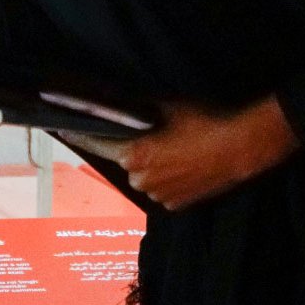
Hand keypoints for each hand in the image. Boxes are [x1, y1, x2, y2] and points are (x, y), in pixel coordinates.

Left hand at [59, 95, 298, 211]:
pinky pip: (162, 189)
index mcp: (132, 156)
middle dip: (134, 149)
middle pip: (125, 160)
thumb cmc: (203, 123)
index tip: (63, 129)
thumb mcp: (167, 106)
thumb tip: (119, 99)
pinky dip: (168, 178)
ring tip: (177, 150)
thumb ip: (138, 105)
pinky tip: (185, 165)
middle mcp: (140, 179)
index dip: (80, 135)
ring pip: (145, 176)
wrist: (242, 148)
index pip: (96, 145)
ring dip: (153, 165)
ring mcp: (157, 195)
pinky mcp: (175, 205)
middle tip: (155, 136)